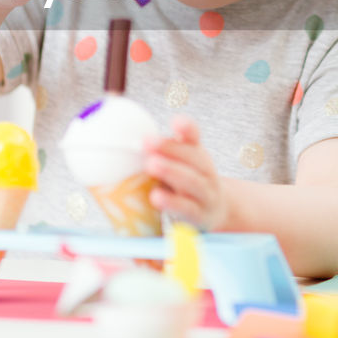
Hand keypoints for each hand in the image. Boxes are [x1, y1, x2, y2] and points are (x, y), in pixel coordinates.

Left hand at [144, 115, 228, 230]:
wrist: (213, 212)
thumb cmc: (185, 185)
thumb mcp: (177, 166)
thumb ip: (158, 155)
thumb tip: (123, 145)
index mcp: (197, 154)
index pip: (194, 137)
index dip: (187, 128)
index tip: (174, 121)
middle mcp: (206, 171)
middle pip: (193, 157)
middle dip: (169, 148)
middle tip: (146, 142)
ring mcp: (207, 194)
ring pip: (193, 181)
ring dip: (171, 171)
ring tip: (151, 164)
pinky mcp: (201, 215)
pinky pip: (188, 208)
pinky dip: (173, 202)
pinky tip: (156, 197)